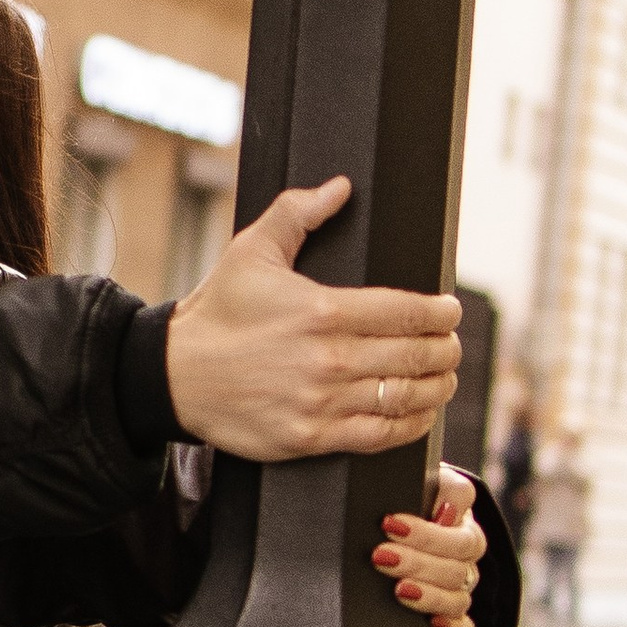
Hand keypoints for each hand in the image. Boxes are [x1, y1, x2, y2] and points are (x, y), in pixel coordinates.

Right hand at [163, 181, 460, 461]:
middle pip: (415, 355)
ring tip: (445, 377)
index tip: (451, 311)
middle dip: (446, 349)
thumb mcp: (252, 251)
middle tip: (452, 344)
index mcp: (323, 310)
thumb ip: (297, 213)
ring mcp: (322, 402)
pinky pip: (380, 435)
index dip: (440, 313)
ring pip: (405, 396)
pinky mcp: (311, 438)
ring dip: (437, 386)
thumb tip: (340, 188)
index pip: (406, 312)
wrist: (174, 376)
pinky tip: (421, 413)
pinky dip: (411, 424)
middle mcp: (329, 359)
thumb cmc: (216, 313)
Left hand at [371, 464, 482, 626]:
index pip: (461, 507)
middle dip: (418, 558)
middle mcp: (463, 547)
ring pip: (461, 593)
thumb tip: (444, 511)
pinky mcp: (452, 618)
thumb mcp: (395, 486)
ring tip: (399, 590)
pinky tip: (433, 624)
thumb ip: (420, 482)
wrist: (377, 539)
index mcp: (454, 510)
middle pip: (459, 557)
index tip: (389, 523)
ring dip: (430, 592)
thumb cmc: (385, 508)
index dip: (429, 521)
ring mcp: (461, 584)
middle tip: (380, 556)